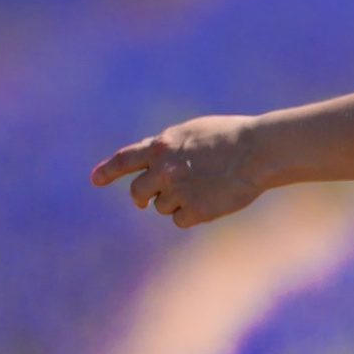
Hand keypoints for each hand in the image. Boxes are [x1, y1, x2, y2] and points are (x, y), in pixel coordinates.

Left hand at [89, 113, 267, 228]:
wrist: (258, 152)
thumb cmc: (231, 137)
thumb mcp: (192, 132)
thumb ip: (168, 147)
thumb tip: (149, 162)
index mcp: (161, 146)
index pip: (124, 160)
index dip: (108, 171)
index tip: (95, 180)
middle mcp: (163, 170)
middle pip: (138, 192)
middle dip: (143, 198)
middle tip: (148, 201)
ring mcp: (177, 191)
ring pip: (161, 207)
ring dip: (177, 202)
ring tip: (204, 188)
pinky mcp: (194, 211)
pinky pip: (180, 220)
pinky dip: (192, 215)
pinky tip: (211, 201)